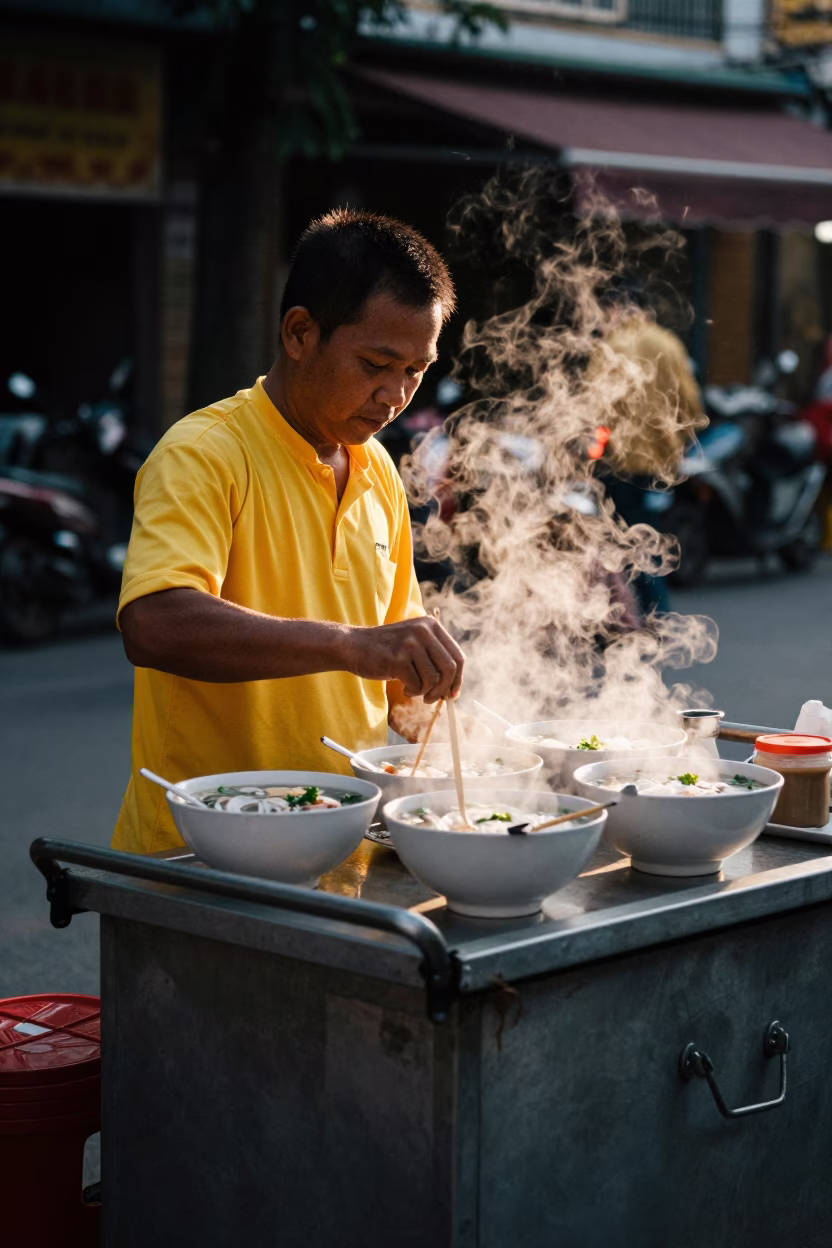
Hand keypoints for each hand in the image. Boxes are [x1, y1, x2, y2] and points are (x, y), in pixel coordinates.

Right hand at [346, 615, 464, 702]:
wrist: (352, 646)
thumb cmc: (385, 650)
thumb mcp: (413, 643)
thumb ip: (434, 657)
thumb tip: (454, 688)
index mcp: (431, 625)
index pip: (458, 656)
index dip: (458, 679)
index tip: (453, 693)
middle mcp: (423, 631)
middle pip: (450, 669)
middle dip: (444, 689)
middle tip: (433, 699)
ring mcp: (410, 643)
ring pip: (433, 679)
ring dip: (424, 692)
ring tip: (413, 689)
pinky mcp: (398, 658)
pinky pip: (417, 685)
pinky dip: (412, 691)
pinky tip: (402, 686)